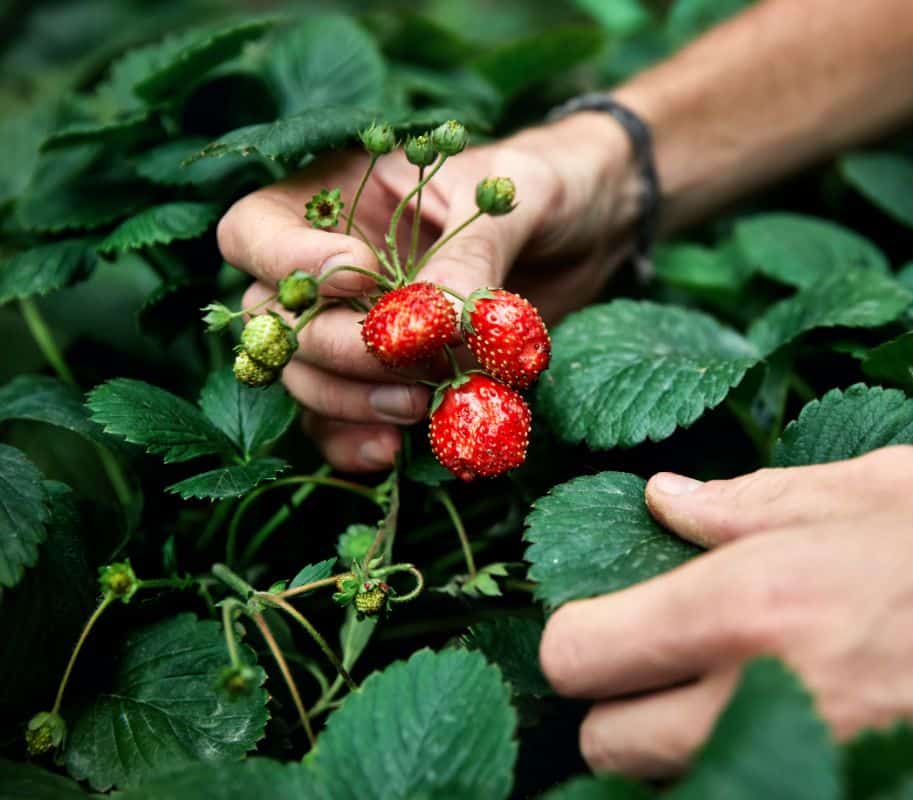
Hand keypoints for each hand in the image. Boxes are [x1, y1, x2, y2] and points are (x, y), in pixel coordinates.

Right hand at [217, 114, 637, 470]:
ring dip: (347, 400)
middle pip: (273, 321)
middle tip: (406, 360)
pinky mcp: (389, 377)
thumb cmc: (548, 184)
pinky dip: (355, 441)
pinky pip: (340, 421)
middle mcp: (329, 265)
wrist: (593, 228)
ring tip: (417, 404)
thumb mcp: (515, 195)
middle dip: (335, 348)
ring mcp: (355, 325)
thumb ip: (471, 251)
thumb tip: (434, 322)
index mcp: (337, 196)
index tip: (362, 275)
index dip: (288, 263)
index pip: (254, 232)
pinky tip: (395, 450)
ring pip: (301, 378)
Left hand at [539, 447, 912, 781]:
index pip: (581, 654)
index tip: (612, 629)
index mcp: (756, 599)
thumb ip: (753, 501)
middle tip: (671, 670)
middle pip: (608, 744)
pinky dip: (754, 772)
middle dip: (623, 709)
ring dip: (683, 752)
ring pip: (676, 790)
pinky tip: (798, 726)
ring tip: (739, 695)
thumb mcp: (880, 486)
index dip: (582, 642)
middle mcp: (769, 696)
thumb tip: (663, 500)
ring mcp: (820, 769)